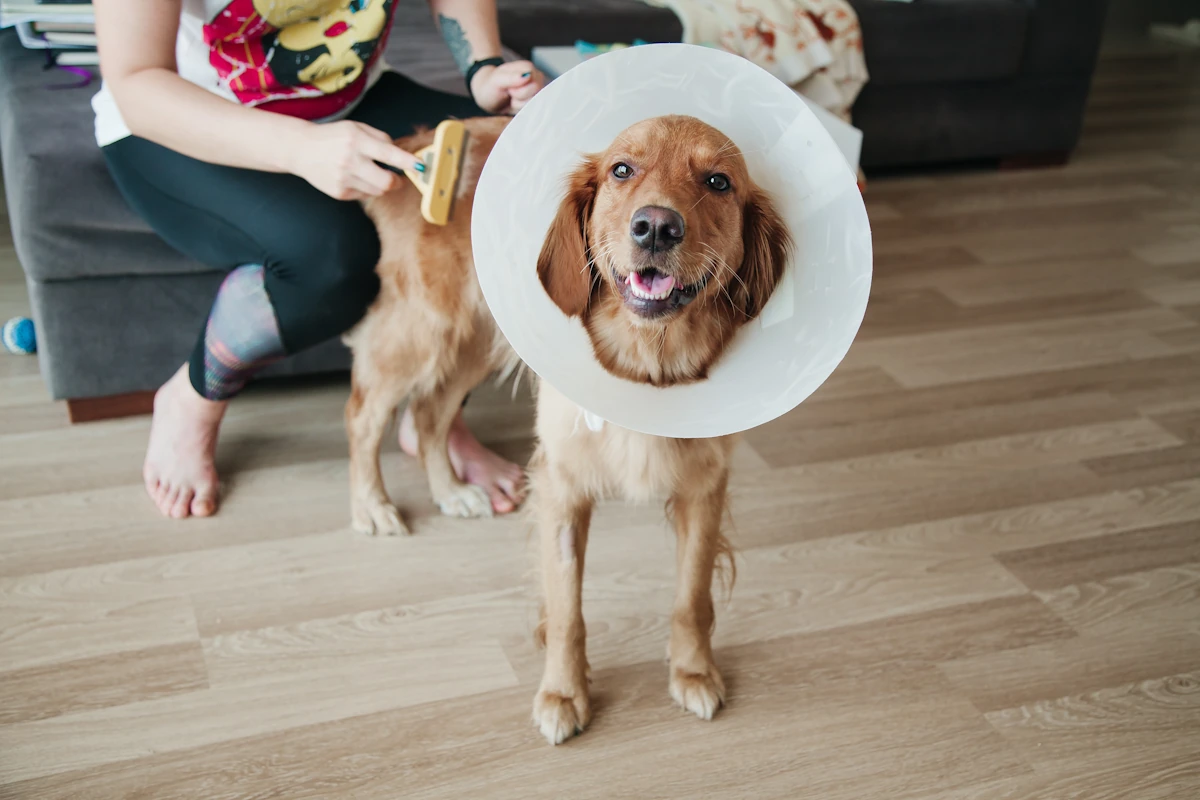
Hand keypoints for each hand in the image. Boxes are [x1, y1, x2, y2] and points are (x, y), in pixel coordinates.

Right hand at [286, 120, 421, 200]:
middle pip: (387, 182)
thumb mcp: (356, 128)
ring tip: (371, 173)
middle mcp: (350, 160)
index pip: (388, 153)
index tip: (421, 167)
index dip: (407, 162)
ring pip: (378, 191)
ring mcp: (344, 179)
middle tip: (398, 178)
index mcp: (356, 140)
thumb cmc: (333, 137)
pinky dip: (366, 187)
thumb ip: (381, 138)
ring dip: (382, 184)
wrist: (301, 149)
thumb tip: (402, 155)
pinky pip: (364, 195)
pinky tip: (355, 177)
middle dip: (398, 181)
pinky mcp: (339, 192)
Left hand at [470, 60, 545, 114]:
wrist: (487, 96)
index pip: (534, 85)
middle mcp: (536, 78)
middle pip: (536, 96)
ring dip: (519, 105)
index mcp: (528, 67)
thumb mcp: (496, 80)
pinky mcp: (534, 101)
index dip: (520, 91)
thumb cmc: (491, 86)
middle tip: (509, 93)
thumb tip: (527, 76)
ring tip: (511, 98)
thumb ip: (511, 77)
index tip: (509, 88)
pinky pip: (532, 110)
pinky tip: (514, 104)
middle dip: (519, 99)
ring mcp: (537, 90)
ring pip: (534, 105)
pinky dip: (521, 110)